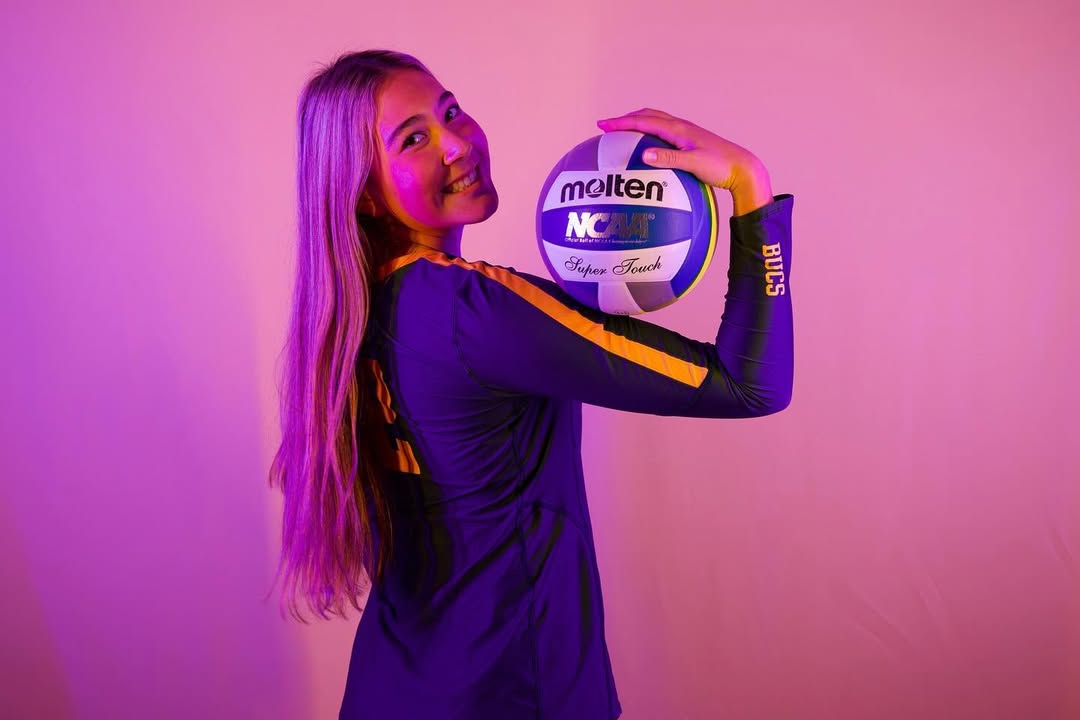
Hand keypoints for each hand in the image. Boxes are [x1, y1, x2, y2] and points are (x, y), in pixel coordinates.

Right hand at [596, 108, 765, 192]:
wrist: (742, 167)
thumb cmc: (720, 167)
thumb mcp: (693, 164)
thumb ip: (669, 159)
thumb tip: (645, 154)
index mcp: (678, 130)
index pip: (644, 122)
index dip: (621, 123)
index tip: (603, 125)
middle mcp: (680, 127)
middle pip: (647, 116)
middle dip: (625, 119)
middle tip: (606, 126)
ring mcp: (685, 133)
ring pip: (655, 121)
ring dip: (636, 123)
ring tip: (622, 131)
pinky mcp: (689, 141)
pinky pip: (662, 132)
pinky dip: (648, 133)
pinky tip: (646, 146)